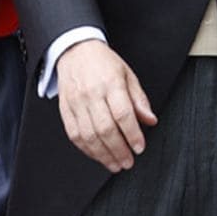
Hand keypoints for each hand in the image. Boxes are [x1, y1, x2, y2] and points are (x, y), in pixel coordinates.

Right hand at [56, 40, 155, 172]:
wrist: (75, 51)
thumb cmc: (103, 63)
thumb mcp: (127, 75)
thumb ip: (139, 100)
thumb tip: (150, 120)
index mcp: (111, 83)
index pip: (123, 114)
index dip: (132, 134)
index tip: (139, 147)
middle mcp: (92, 93)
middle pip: (106, 128)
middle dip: (119, 150)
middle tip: (129, 161)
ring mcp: (76, 102)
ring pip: (89, 136)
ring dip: (103, 155)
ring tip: (115, 164)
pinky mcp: (65, 110)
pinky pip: (75, 135)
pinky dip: (87, 149)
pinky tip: (98, 155)